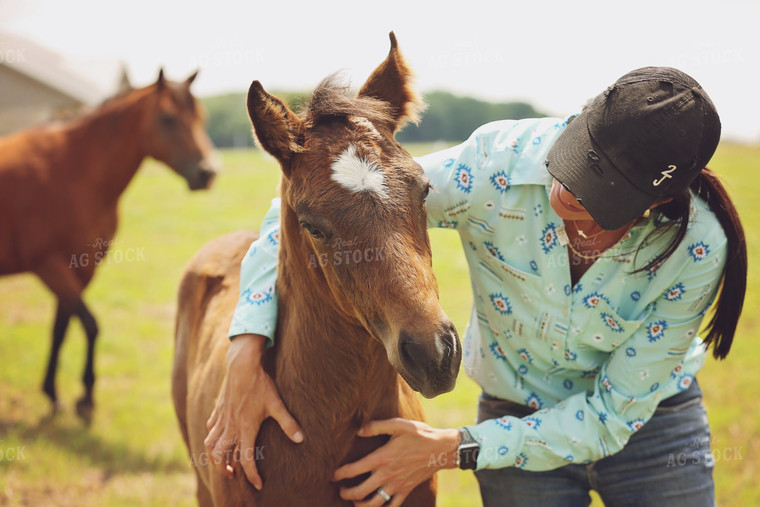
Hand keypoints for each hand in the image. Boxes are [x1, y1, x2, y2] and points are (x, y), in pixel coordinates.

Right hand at [204, 333, 302, 488]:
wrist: (242, 365)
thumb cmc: (260, 384)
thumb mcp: (277, 404)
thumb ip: (288, 423)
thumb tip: (301, 438)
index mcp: (246, 428)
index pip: (246, 460)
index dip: (252, 475)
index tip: (258, 484)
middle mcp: (230, 427)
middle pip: (220, 457)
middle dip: (225, 470)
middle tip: (234, 474)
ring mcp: (221, 419)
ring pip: (210, 445)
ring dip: (214, 457)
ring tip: (222, 462)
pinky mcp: (217, 410)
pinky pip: (209, 429)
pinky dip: (211, 438)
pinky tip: (216, 439)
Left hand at [332, 418, 459, 506]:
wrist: (441, 449)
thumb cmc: (419, 434)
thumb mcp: (398, 425)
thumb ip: (376, 426)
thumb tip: (358, 430)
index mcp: (382, 458)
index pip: (354, 470)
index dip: (340, 474)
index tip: (332, 475)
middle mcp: (387, 475)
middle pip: (360, 491)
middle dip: (346, 493)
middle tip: (340, 490)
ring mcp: (396, 485)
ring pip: (373, 503)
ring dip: (360, 505)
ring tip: (354, 501)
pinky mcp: (405, 491)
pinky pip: (391, 506)